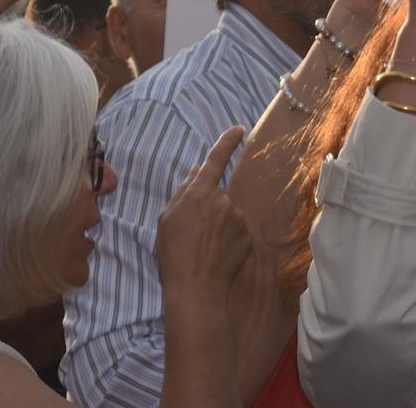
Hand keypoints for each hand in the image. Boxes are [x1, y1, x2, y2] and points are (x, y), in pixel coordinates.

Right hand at [156, 127, 251, 298]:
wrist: (197, 285)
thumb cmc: (174, 252)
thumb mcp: (167, 218)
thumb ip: (183, 192)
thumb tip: (196, 172)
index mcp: (199, 192)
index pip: (216, 160)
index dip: (227, 142)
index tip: (239, 129)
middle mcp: (223, 201)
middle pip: (217, 193)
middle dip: (208, 205)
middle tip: (194, 230)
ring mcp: (238, 219)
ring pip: (228, 212)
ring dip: (219, 222)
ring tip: (204, 245)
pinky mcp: (248, 236)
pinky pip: (237, 228)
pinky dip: (229, 236)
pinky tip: (217, 251)